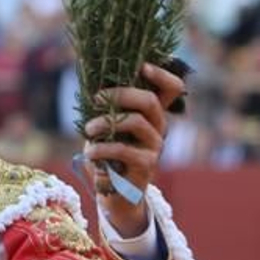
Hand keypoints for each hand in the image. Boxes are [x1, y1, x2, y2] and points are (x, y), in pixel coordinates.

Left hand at [82, 62, 184, 236]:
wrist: (115, 193)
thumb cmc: (108, 155)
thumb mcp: (106, 128)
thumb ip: (106, 108)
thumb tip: (92, 83)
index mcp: (152, 114)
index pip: (172, 88)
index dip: (161, 74)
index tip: (142, 66)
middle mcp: (159, 127)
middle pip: (150, 100)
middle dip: (120, 94)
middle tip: (96, 99)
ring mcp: (155, 146)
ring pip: (135, 121)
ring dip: (105, 122)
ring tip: (88, 130)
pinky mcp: (146, 165)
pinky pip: (124, 149)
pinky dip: (102, 148)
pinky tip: (90, 152)